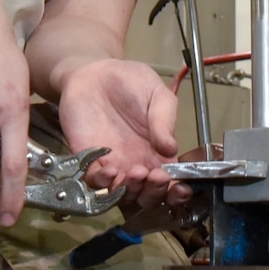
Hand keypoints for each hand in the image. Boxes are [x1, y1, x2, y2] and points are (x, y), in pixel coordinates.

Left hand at [55, 59, 190, 210]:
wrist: (94, 73)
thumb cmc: (129, 82)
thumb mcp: (158, 96)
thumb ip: (165, 121)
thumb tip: (172, 148)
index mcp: (158, 153)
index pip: (171, 183)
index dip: (177, 192)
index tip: (180, 187)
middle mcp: (136, 164)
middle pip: (147, 197)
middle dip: (154, 194)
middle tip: (155, 176)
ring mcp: (112, 165)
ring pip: (122, 195)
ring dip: (132, 191)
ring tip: (136, 172)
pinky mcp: (88, 160)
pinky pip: (94, 182)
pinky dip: (103, 183)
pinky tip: (111, 169)